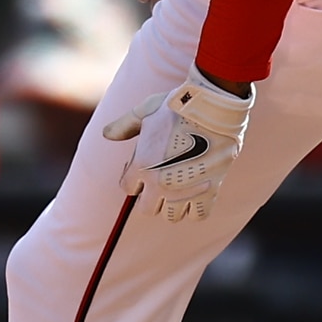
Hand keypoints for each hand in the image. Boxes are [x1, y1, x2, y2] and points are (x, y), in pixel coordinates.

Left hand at [104, 79, 252, 220]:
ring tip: (181, 188)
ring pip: (172, 216)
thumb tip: (107, 134)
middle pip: (147, 208)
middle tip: (162, 180)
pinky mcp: (209, 191)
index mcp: (141, 165)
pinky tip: (198, 193)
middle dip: (151, 197)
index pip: (128, 188)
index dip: (134, 179)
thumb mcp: (146, 110)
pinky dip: (197, 208)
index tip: (145, 167)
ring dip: (174, 205)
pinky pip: (198, 214)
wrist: (214, 106)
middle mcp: (160, 183)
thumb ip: (125, 125)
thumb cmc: (179, 105)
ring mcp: (184, 190)